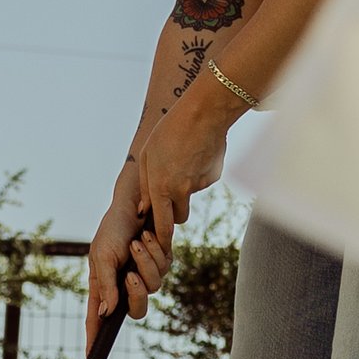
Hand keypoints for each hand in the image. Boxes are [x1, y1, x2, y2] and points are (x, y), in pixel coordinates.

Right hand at [85, 165, 170, 339]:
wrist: (136, 203)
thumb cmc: (113, 228)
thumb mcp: (102, 255)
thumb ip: (105, 285)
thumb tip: (107, 312)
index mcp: (105, 286)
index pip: (99, 319)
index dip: (95, 338)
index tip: (90, 357)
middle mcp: (125, 285)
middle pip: (137, 310)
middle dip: (137, 294)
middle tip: (130, 276)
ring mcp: (144, 275)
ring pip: (154, 287)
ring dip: (146, 263)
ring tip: (137, 242)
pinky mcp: (160, 263)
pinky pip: (164, 269)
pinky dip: (155, 252)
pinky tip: (147, 236)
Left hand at [134, 74, 235, 243]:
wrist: (203, 114)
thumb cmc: (169, 131)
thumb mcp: (147, 155)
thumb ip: (146, 185)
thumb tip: (146, 210)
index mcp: (161, 188)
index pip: (163, 225)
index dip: (162, 238)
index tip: (161, 244)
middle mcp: (181, 191)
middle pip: (179, 217)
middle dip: (174, 212)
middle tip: (169, 193)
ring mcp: (199, 184)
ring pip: (190, 195)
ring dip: (185, 187)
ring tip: (182, 160)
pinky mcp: (213, 176)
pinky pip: (202, 179)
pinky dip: (198, 171)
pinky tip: (196, 152)